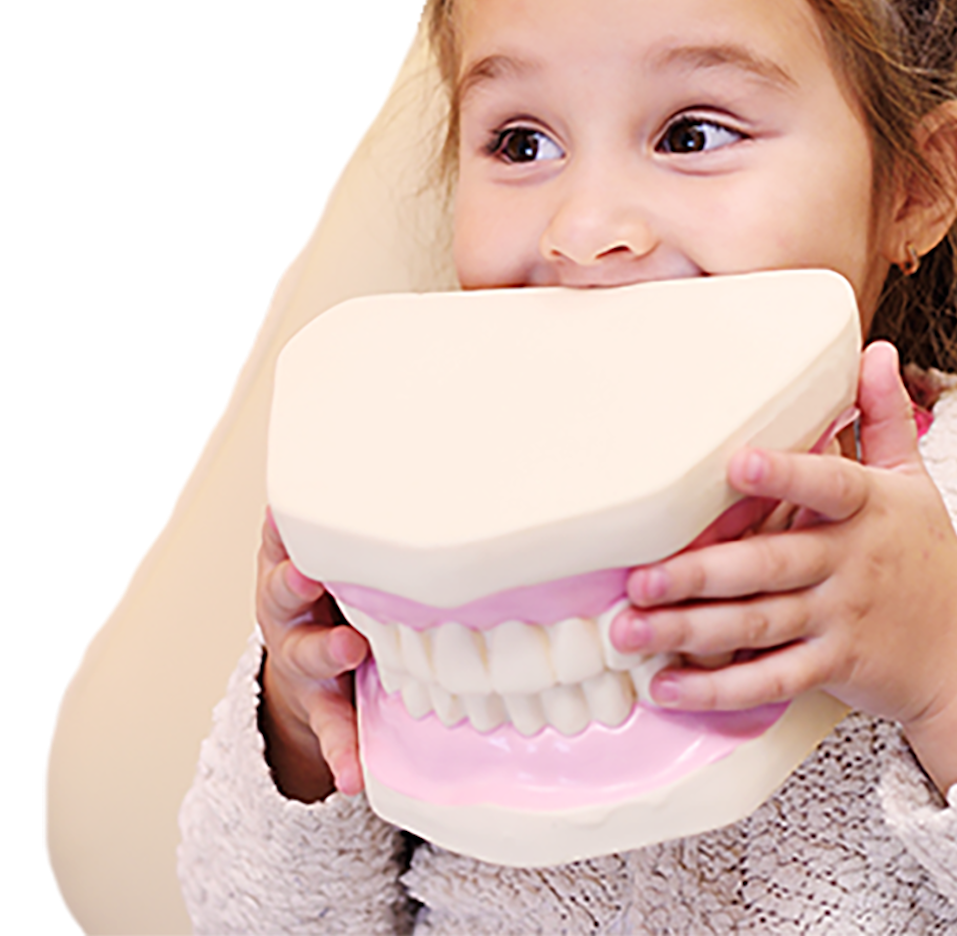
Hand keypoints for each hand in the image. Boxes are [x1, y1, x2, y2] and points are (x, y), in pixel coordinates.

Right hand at [256, 510, 367, 800]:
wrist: (312, 666)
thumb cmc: (342, 592)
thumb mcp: (344, 553)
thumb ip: (367, 519)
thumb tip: (420, 432)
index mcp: (300, 566)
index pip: (288, 537)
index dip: (292, 524)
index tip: (301, 508)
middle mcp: (293, 610)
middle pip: (284, 591)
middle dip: (296, 582)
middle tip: (312, 575)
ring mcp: (303, 660)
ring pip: (306, 656)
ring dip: (325, 652)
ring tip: (346, 652)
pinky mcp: (321, 706)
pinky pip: (331, 729)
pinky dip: (342, 750)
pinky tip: (353, 774)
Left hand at [609, 341, 956, 793]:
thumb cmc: (931, 561)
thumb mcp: (915, 483)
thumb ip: (885, 417)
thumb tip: (874, 349)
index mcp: (870, 507)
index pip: (828, 486)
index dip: (784, 475)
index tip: (735, 464)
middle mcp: (852, 562)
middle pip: (770, 566)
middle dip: (700, 574)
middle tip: (637, 579)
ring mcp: (841, 618)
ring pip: (758, 624)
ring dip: (689, 630)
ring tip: (629, 630)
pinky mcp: (833, 667)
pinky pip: (771, 680)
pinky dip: (719, 689)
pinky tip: (670, 687)